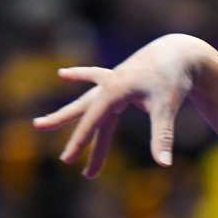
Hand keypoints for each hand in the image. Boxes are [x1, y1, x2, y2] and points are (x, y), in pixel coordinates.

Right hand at [32, 32, 217, 175]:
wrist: (180, 53)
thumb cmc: (173, 80)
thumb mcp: (166, 108)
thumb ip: (162, 136)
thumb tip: (164, 164)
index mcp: (115, 90)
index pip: (93, 121)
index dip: (79, 141)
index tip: (67, 158)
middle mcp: (109, 84)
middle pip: (81, 107)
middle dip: (61, 120)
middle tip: (37, 127)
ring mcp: (112, 82)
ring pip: (87, 102)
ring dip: (68, 114)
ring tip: (40, 122)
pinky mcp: (119, 82)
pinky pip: (95, 85)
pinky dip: (81, 77)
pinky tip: (64, 74)